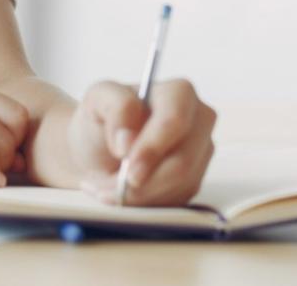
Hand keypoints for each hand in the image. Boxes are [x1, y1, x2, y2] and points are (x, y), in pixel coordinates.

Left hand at [68, 79, 215, 205]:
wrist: (98, 150)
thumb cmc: (101, 120)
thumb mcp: (97, 100)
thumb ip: (115, 108)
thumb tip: (127, 140)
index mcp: (179, 93)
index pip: (175, 121)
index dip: (153, 148)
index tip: (128, 169)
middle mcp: (198, 121)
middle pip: (182, 162)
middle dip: (144, 182)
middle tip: (111, 187)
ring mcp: (200, 153)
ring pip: (178, 186)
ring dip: (139, 195)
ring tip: (108, 186)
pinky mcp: (194, 181)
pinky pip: (175, 202)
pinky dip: (144, 203)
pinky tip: (124, 192)